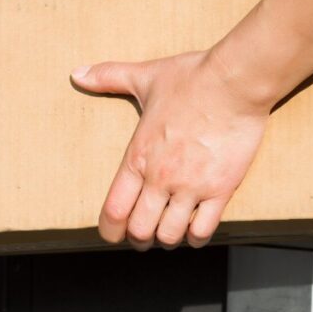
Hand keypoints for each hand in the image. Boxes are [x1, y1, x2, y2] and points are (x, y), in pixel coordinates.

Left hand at [71, 51, 270, 248]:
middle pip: (140, 230)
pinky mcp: (221, 189)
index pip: (114, 209)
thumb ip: (108, 77)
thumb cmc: (191, 79)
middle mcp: (161, 178)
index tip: (111, 233)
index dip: (109, 229)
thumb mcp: (144, 77)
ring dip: (166, 238)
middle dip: (138, 238)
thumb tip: (77, 73)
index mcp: (138, 156)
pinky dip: (196, 237)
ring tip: (167, 232)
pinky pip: (204, 229)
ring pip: (171, 235)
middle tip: (141, 235)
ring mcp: (192, 187)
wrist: (235, 82)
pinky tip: (194, 230)